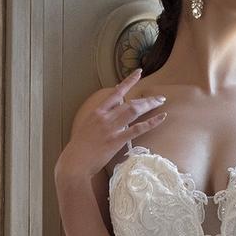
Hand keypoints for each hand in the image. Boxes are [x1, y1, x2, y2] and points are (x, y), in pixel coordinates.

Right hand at [57, 68, 167, 182]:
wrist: (74, 162)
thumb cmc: (78, 149)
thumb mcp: (86, 128)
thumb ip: (98, 120)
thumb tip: (109, 115)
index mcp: (96, 112)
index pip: (115, 93)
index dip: (128, 82)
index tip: (139, 73)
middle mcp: (104, 117)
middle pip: (129, 102)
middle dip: (146, 99)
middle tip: (159, 97)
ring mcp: (111, 128)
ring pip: (134, 110)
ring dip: (149, 105)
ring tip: (161, 102)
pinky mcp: (117, 140)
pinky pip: (137, 128)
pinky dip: (151, 122)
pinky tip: (161, 117)